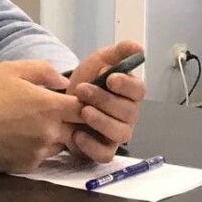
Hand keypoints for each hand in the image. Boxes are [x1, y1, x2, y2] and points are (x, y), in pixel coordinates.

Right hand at [0, 60, 83, 173]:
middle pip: (79, 130)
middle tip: (54, 112)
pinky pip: (43, 156)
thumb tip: (63, 81)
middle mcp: (50, 132)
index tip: (75, 100)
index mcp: (50, 106)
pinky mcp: (28, 166)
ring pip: (62, 144)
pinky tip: (18, 137)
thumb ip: (43, 70)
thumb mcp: (11, 70)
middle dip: (72, 121)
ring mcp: (40, 152)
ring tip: (32, 124)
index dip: (86, 104)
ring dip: (55, 135)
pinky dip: (37, 147)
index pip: (86, 109)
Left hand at [65, 40, 145, 162]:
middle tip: (82, 90)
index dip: (126, 85)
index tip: (110, 78)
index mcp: (130, 93)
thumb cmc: (88, 80)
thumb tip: (138, 46)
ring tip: (83, 111)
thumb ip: (118, 53)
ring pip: (120, 133)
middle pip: (128, 112)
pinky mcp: (103, 149)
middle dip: (105, 100)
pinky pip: (105, 154)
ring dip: (101, 121)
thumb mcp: (100, 61)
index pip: (138, 91)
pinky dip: (92, 146)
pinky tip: (77, 134)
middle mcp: (128, 115)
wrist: (63, 101)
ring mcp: (116, 134)